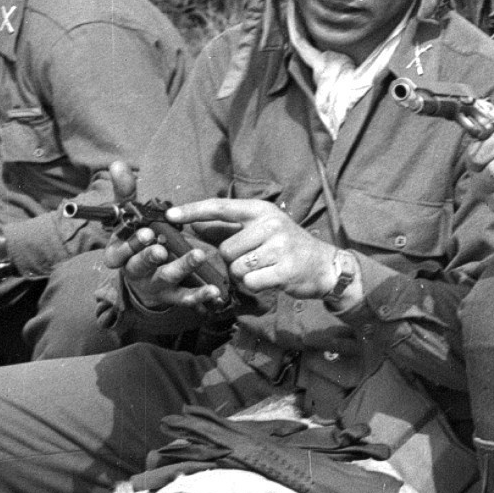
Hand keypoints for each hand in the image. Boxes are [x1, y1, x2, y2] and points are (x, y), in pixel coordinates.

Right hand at [98, 160, 228, 317]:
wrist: (142, 281)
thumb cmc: (136, 240)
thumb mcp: (127, 218)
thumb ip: (125, 192)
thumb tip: (117, 163)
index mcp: (120, 254)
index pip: (119, 253)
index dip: (130, 246)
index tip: (146, 234)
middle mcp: (135, 271)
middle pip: (140, 266)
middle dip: (150, 257)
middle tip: (163, 249)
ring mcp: (154, 285)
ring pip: (166, 278)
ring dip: (182, 267)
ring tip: (198, 255)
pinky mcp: (172, 296)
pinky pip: (185, 297)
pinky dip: (199, 295)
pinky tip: (214, 290)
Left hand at [169, 198, 341, 302]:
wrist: (323, 265)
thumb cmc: (285, 247)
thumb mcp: (260, 230)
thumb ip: (227, 229)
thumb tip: (194, 226)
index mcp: (261, 210)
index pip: (220, 207)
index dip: (193, 210)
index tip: (170, 215)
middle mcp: (270, 223)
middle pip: (226, 248)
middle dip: (233, 260)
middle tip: (254, 260)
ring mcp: (280, 245)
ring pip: (237, 267)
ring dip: (244, 275)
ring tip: (263, 269)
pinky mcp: (286, 268)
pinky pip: (251, 281)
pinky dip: (255, 285)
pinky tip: (270, 279)